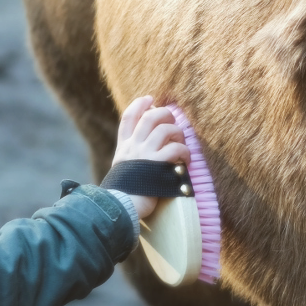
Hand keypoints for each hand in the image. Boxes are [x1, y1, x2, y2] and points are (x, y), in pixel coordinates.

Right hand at [112, 95, 191, 218]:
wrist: (120, 207)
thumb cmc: (122, 194)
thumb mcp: (121, 170)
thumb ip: (130, 159)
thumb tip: (141, 152)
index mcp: (124, 147)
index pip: (128, 118)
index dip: (139, 105)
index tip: (149, 98)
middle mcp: (133, 147)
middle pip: (149, 117)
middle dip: (164, 113)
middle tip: (172, 119)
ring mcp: (145, 154)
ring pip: (164, 129)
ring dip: (177, 132)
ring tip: (181, 142)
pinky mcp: (157, 166)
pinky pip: (175, 150)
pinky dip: (184, 152)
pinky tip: (186, 161)